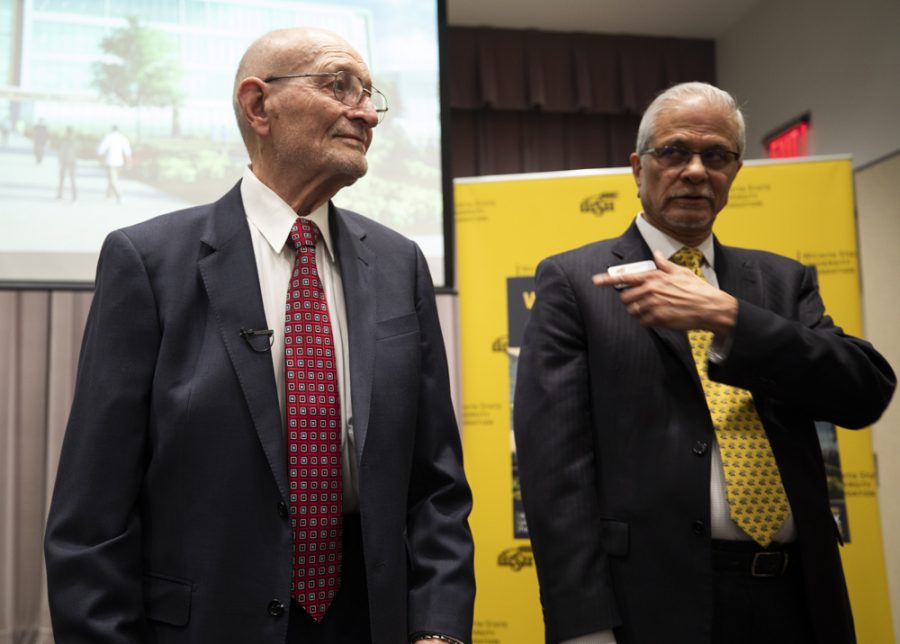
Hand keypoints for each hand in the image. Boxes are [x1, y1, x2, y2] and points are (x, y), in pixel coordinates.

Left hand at [592, 250, 737, 334]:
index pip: (625, 277)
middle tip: (644, 302)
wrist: (710, 307)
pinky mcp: (658, 318)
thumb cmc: (697, 289)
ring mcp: (653, 304)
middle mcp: (651, 289)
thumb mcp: (681, 272)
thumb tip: (656, 254)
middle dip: (631, 302)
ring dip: (639, 313)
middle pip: (625, 298)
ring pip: (633, 311)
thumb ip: (664, 264)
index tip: (596, 281)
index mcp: (654, 276)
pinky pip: (642, 322)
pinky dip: (648, 322)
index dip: (608, 279)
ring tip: (655, 310)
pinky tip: (660, 318)